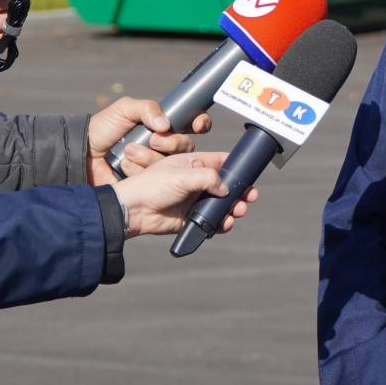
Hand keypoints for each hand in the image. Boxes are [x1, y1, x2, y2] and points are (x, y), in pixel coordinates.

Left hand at [86, 97, 211, 183]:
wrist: (83, 155)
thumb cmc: (103, 129)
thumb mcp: (124, 109)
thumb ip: (147, 108)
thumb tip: (165, 124)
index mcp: (162, 126)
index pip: (190, 123)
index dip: (200, 123)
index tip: (198, 125)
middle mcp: (164, 146)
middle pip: (187, 145)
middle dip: (174, 142)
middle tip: (154, 140)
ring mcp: (158, 166)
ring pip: (174, 164)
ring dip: (152, 157)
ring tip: (129, 153)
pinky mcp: (150, 183)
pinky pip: (158, 180)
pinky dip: (144, 171)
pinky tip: (127, 167)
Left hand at [112, 151, 258, 236]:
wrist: (134, 210)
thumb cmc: (153, 185)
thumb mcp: (182, 174)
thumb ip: (208, 178)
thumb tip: (226, 189)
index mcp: (193, 164)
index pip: (221, 162)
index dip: (237, 166)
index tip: (251, 173)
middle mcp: (196, 181)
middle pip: (226, 185)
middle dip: (240, 191)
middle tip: (250, 196)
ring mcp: (195, 200)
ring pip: (222, 204)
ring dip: (233, 207)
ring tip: (238, 211)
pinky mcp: (192, 218)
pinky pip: (212, 220)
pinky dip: (222, 222)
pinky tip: (226, 223)